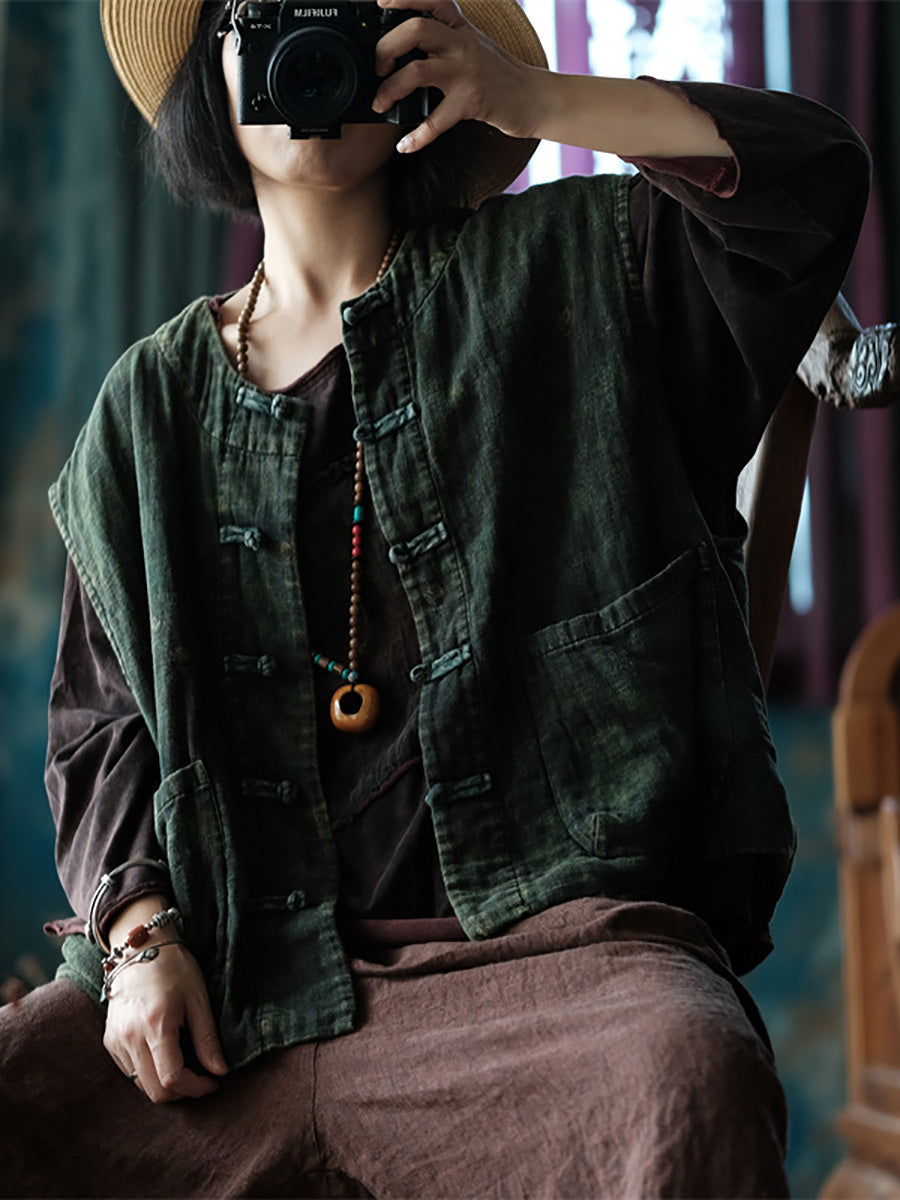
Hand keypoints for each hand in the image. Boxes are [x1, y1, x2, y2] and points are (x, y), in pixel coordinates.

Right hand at [103, 939, 227, 1103]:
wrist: (140, 948)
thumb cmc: (174, 968)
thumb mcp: (198, 999)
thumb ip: (207, 1038)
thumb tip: (220, 1071)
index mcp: (155, 1024)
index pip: (172, 1079)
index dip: (195, 1088)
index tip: (213, 1082)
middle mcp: (129, 1037)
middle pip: (154, 1090)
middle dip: (182, 1091)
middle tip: (202, 1077)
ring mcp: (116, 1040)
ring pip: (140, 1085)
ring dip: (165, 1084)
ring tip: (186, 1065)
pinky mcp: (109, 1040)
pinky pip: (129, 1072)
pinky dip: (149, 1073)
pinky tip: (166, 1056)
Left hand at [372, 0, 545, 152]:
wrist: (535, 99)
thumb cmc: (501, 76)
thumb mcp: (474, 45)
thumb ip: (446, 40)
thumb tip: (407, 48)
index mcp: (460, 27)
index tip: (380, 3)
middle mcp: (462, 44)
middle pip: (415, 29)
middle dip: (386, 47)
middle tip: (378, 67)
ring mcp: (466, 72)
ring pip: (418, 69)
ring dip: (391, 88)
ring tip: (380, 103)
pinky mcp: (471, 102)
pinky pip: (436, 120)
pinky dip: (416, 136)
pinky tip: (404, 146)